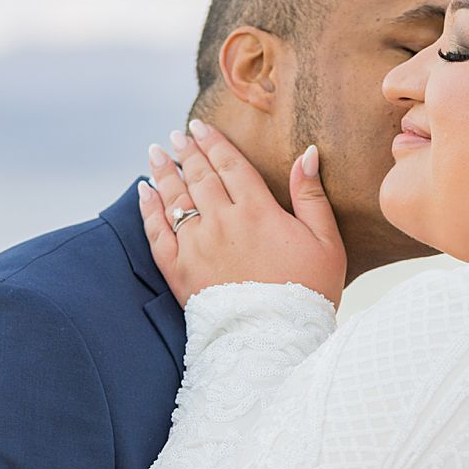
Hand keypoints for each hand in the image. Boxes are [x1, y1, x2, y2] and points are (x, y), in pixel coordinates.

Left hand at [138, 120, 346, 310]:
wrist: (275, 340)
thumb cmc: (308, 292)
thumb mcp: (325, 242)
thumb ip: (311, 195)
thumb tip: (306, 153)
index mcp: (258, 211)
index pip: (229, 165)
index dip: (213, 143)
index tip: (199, 128)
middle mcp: (222, 221)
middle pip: (199, 176)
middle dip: (187, 152)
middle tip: (177, 136)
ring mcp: (197, 245)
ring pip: (175, 198)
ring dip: (164, 172)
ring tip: (156, 152)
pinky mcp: (179, 271)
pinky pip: (157, 232)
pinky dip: (148, 209)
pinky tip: (143, 192)